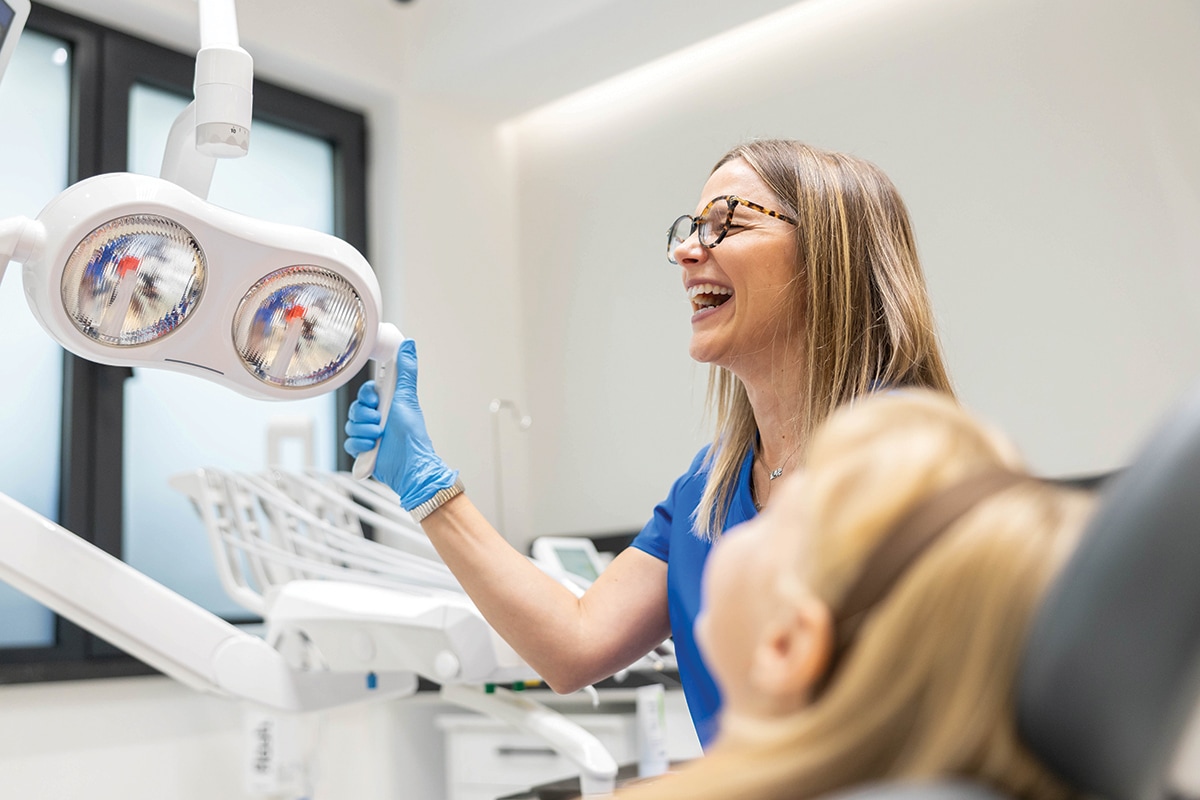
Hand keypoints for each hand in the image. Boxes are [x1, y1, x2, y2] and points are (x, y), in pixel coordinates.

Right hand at [343, 339, 458, 510]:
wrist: (409, 465)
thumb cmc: (412, 433)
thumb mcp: (407, 397)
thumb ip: (406, 370)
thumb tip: (409, 344)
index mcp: (387, 403)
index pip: (365, 392)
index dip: (367, 395)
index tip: (376, 400)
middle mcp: (377, 418)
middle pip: (355, 408)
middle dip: (365, 416)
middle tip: (379, 421)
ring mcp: (369, 435)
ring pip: (351, 426)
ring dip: (364, 431)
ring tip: (378, 437)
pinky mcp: (364, 451)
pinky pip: (349, 443)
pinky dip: (360, 445)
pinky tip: (372, 448)